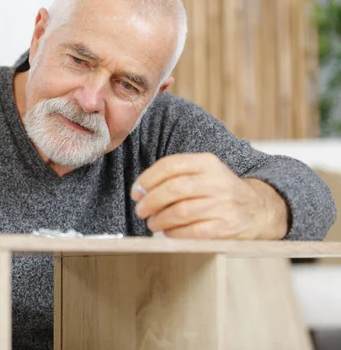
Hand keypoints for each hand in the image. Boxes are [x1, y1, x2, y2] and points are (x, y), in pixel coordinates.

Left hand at [130, 153, 287, 239]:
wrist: (259, 209)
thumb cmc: (219, 191)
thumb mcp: (203, 173)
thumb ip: (175, 177)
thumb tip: (141, 191)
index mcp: (207, 162)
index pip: (171, 165)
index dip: (148, 179)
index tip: (137, 191)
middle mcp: (217, 180)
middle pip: (174, 188)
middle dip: (151, 201)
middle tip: (140, 210)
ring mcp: (224, 204)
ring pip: (181, 211)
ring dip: (160, 219)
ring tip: (152, 223)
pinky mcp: (227, 226)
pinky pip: (193, 231)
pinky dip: (175, 233)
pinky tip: (168, 233)